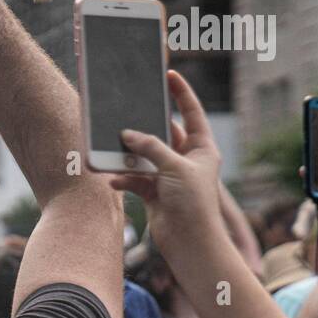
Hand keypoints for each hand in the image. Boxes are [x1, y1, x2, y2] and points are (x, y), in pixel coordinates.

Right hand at [107, 71, 222, 243]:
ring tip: (114, 149)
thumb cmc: (193, 204)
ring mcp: (169, 176)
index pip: (192, 113)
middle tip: (130, 112)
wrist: (189, 243)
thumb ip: (151, 147)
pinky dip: (124, 178)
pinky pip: (135, 177)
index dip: (181, 93)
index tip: (169, 75)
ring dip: (130, 156)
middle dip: (145, 128)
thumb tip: (128, 135)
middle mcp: (186, 159)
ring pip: (145, 156)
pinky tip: (114, 180)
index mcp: (202, 148)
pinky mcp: (154, 192)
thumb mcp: (174, 168)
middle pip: (163, 134)